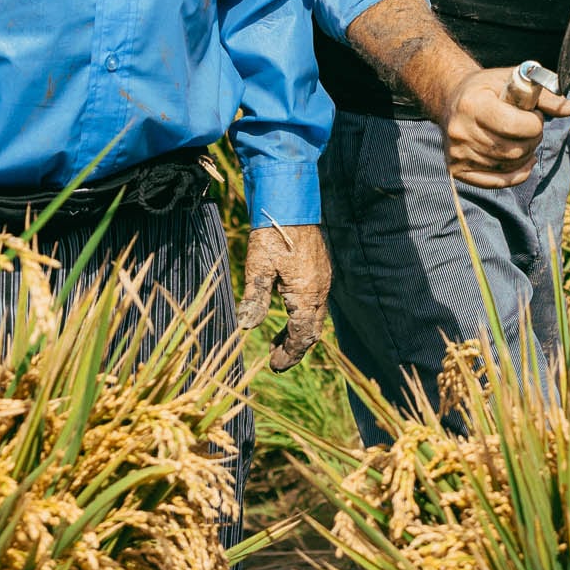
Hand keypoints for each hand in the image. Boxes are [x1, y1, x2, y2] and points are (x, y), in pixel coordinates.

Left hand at [237, 223, 331, 371]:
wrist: (291, 205)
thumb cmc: (272, 236)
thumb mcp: (258, 268)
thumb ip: (255, 298)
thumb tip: (246, 327)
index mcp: (306, 294)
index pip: (302, 334)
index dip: (290, 353)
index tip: (275, 365)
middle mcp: (320, 290)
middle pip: (312, 330)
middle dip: (295, 348)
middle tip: (276, 360)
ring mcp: (323, 280)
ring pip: (315, 317)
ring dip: (298, 332)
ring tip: (277, 343)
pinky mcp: (320, 271)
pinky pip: (316, 303)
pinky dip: (302, 316)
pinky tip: (287, 314)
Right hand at [441, 64, 569, 188]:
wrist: (452, 100)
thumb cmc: (487, 88)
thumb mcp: (512, 80)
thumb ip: (543, 95)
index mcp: (472, 104)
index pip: (514, 126)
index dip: (535, 124)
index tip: (535, 116)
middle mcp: (460, 132)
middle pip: (513, 149)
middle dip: (533, 139)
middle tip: (532, 128)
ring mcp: (457, 154)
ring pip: (508, 166)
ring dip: (526, 154)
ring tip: (524, 139)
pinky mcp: (458, 170)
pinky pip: (498, 182)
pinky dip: (517, 174)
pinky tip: (524, 160)